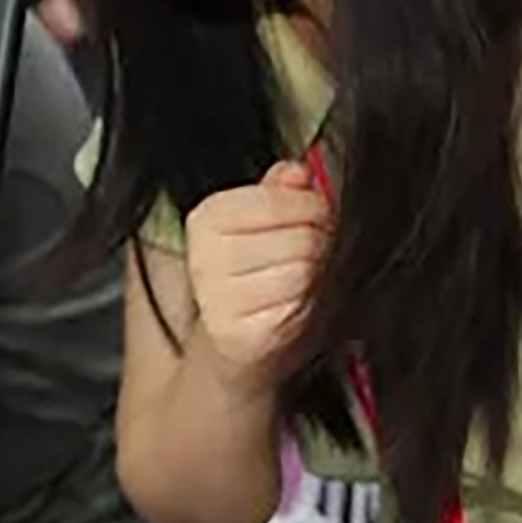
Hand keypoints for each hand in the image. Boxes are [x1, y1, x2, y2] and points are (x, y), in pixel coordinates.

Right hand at [181, 159, 330, 381]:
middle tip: (311, 259)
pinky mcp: (238, 336)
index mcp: (205, 218)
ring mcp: (216, 300)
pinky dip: (306, 309)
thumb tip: (297, 171)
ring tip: (298, 287)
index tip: (314, 220)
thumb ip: (281, 192)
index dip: (312, 208)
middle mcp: (203, 257)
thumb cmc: (260, 281)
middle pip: (299, 235)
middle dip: (318, 246)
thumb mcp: (268, 226)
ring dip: (314, 280)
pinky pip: (298, 307)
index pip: (280, 198)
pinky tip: (290, 311)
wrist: (239, 351)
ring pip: (302, 270)